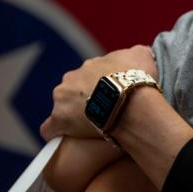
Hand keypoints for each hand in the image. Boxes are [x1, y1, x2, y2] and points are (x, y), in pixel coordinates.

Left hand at [40, 45, 157, 140]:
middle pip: (74, 91)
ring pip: (62, 107)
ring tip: (90, 127)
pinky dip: (56, 132)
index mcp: (89, 66)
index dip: (100, 88)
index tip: (110, 98)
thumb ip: (137, 53)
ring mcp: (62, 99)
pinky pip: (51, 128)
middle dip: (84, 100)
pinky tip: (64, 138)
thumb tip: (139, 54)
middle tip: (103, 112)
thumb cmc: (137, 80)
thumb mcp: (142, 56)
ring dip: (72, 115)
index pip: (90, 76)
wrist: (130, 102)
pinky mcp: (59, 120)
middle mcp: (71, 78)